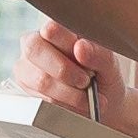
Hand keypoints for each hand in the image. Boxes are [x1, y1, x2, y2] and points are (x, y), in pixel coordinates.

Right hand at [14, 21, 137, 137]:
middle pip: (34, 49)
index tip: (83, 63)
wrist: (106, 112)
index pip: (48, 25)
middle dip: (62, 72)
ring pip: (34, 78)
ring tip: (83, 100)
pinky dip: (55, 106)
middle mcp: (38, 45)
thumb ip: (100, 56)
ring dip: (62, 93)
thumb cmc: (108, 84)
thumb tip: (81, 46)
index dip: (63, 44)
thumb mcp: (112, 69)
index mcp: (60, 29)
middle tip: (84, 84)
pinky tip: (72, 107)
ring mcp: (28, 68)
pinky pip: (32, 98)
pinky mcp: (25, 91)